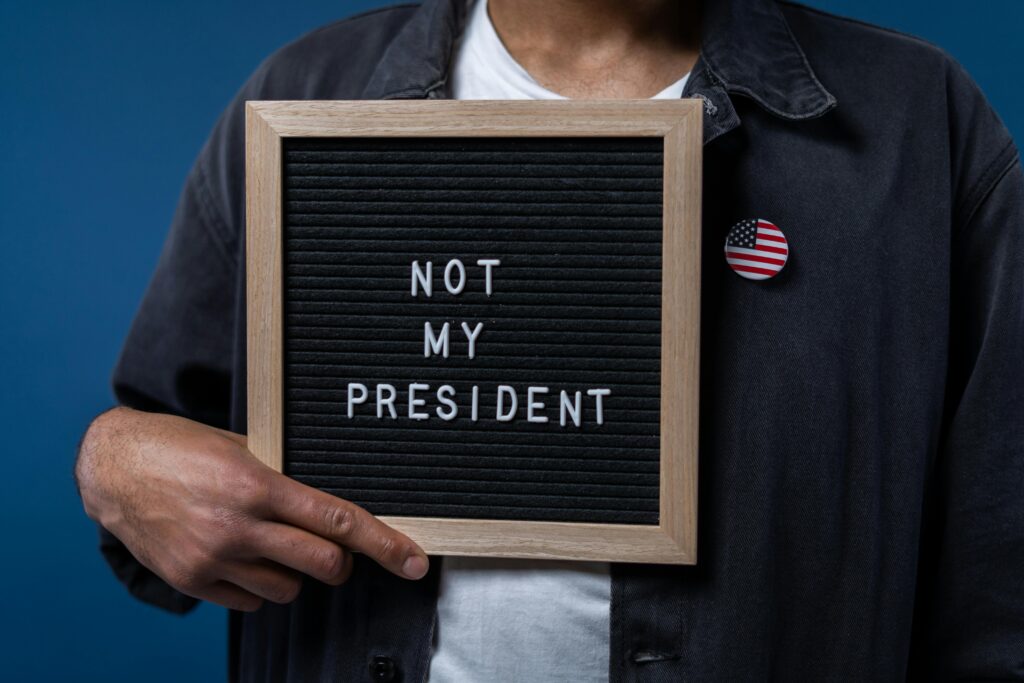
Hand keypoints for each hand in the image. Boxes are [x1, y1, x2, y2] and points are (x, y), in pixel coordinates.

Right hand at [75, 407, 428, 611]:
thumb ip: (285, 473)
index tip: (413, 562)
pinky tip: (245, 557)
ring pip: (289, 590)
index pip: (338, 522)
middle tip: (336, 551)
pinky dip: (259, 586)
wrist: (113, 467)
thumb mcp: (241, 445)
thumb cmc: (182, 446)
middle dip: (342, 564)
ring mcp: (213, 559)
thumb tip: (334, 499)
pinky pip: (251, 603)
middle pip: (324, 566)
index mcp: (257, 485)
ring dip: (296, 573)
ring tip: (272, 543)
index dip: (384, 544)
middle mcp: (238, 527)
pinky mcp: (192, 581)